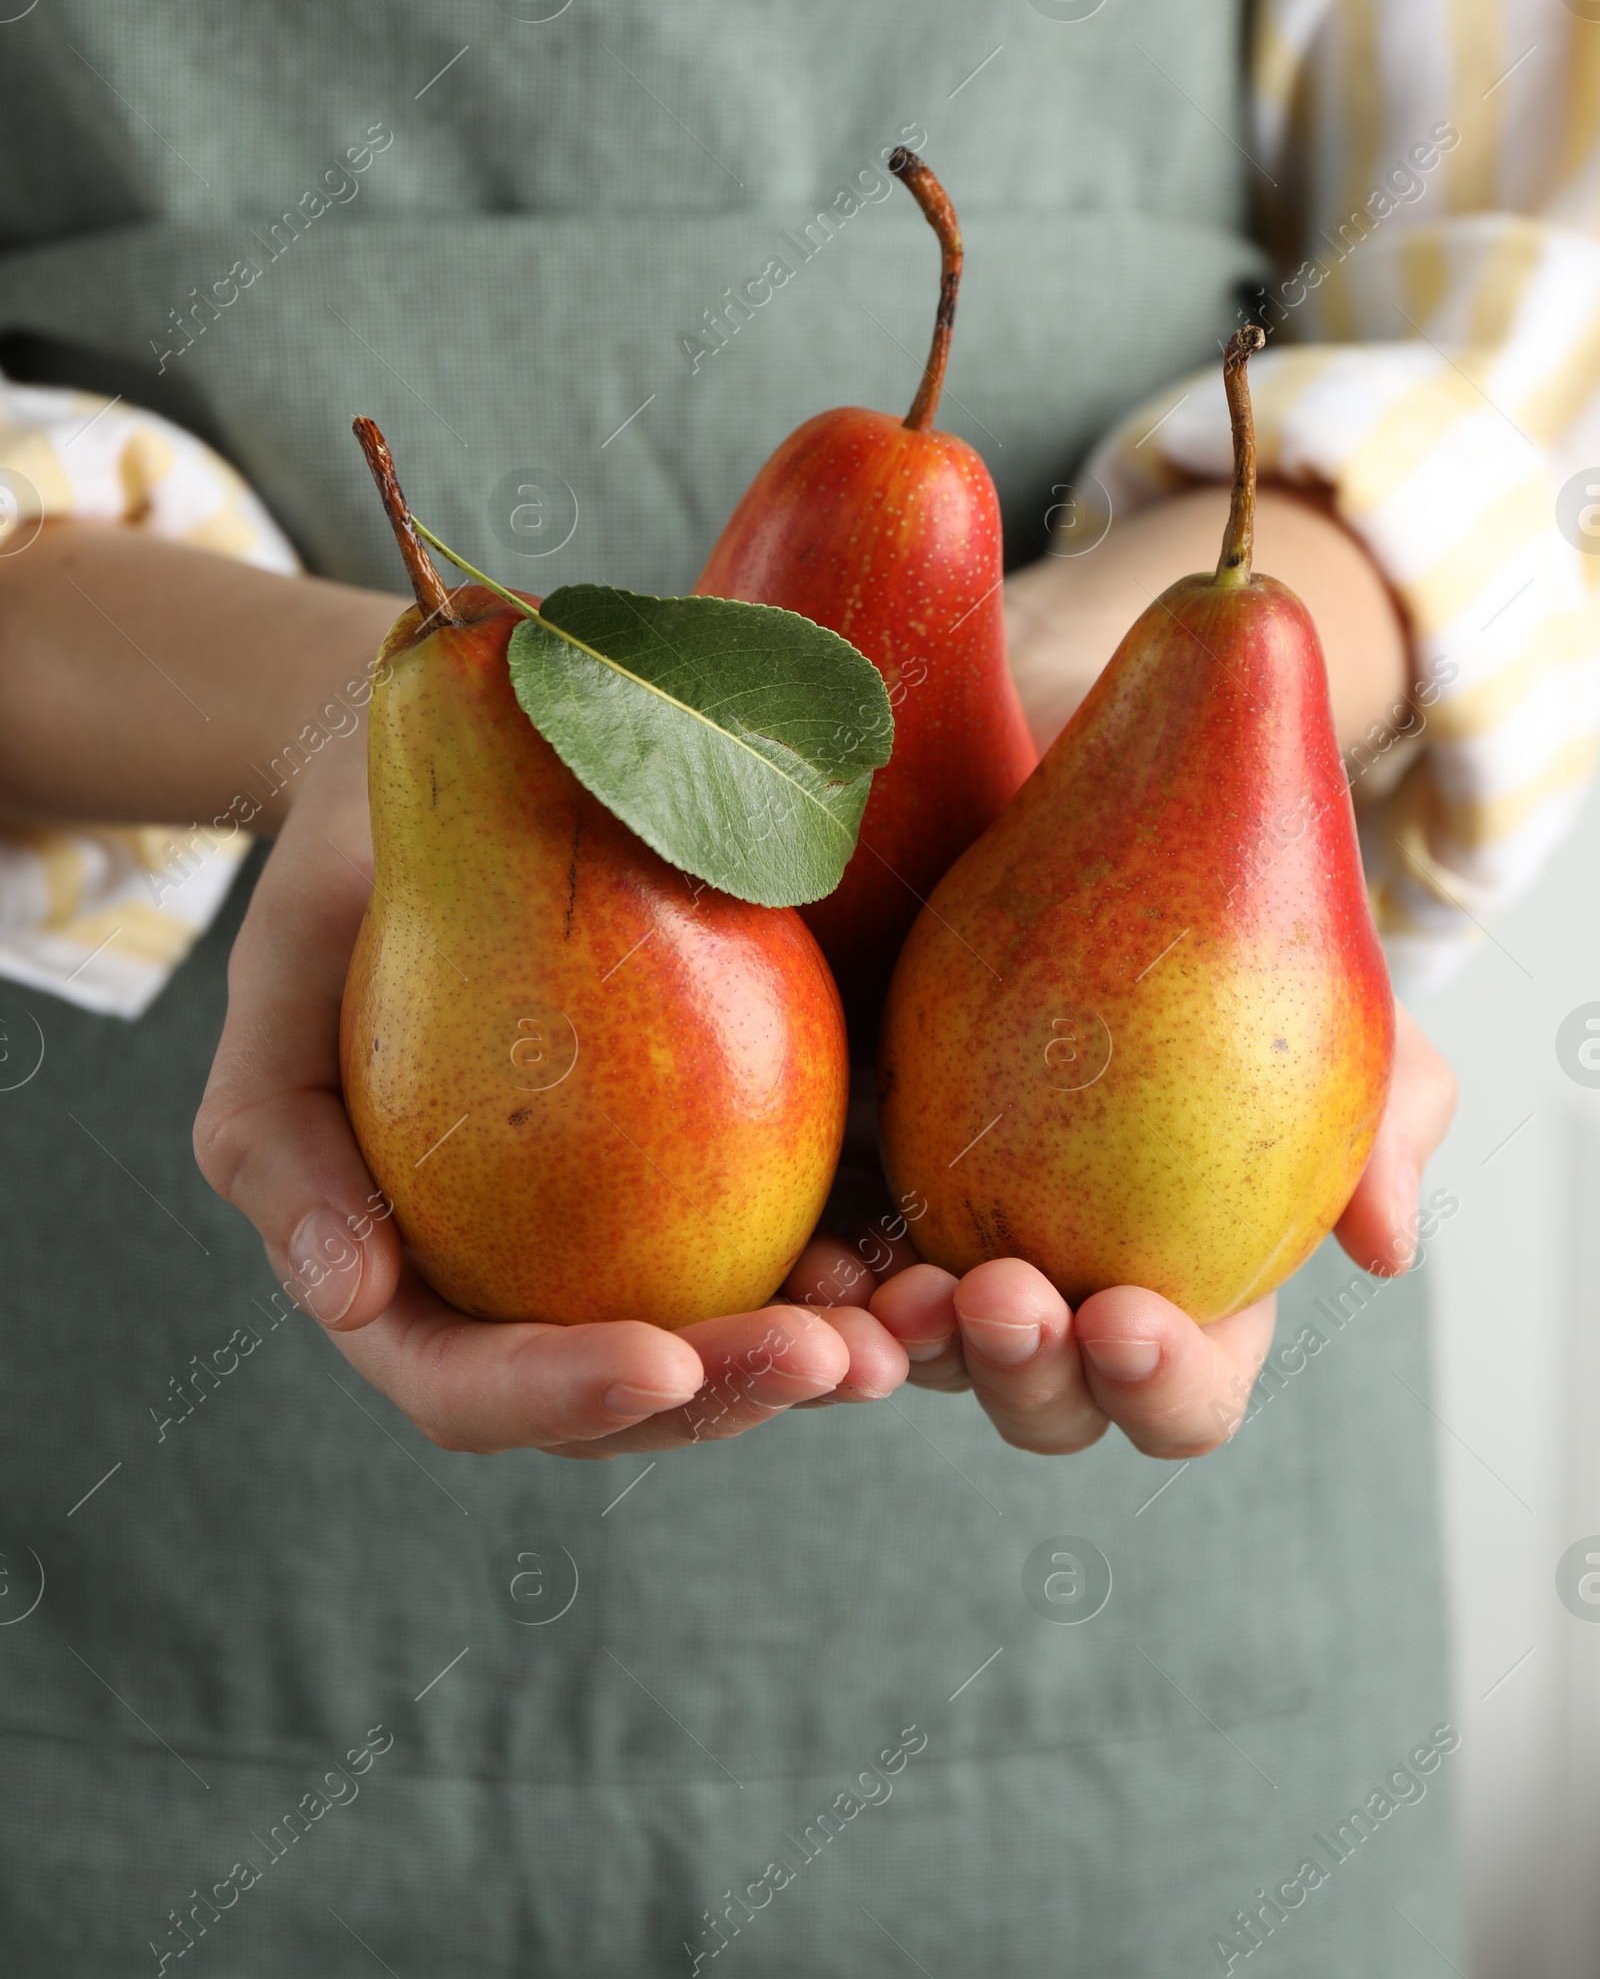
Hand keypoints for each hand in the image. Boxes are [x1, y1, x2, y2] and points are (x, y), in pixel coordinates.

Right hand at [194, 736, 907, 1458]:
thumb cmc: (357, 874)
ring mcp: (636, 1242)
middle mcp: (528, 1289)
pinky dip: (870, 1261)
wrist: (471, 762)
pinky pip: (807, 1241)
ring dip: (826, 1358)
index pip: (470, 1385)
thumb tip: (350, 1296)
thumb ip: (278, 1134)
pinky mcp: (731, 1173)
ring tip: (912, 1327)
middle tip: (837, 1356)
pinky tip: (938, 1245)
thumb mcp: (282, 972)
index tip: (660, 1359)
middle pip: (627, 1398)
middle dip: (732, 1397)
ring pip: (733, 1345)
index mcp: (410, 1281)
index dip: (561, 1396)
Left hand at [784, 1004, 1454, 1456]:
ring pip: (924, 1357)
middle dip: (1026, 1374)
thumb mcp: (1345, 1007)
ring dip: (910, 1345)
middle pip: (1046, 1404)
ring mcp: (960, 1258)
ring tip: (895, 1290)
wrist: (1099, 838)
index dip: (1160, 1385)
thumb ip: (1391, 1117)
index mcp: (1187, 1301)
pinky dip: (825, 1287)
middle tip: (1006, 1296)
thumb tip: (1385, 1246)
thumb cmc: (1239, 940)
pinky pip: (836, 1274)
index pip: (1180, 1394)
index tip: (1129, 1317)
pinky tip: (813, 1258)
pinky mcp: (870, 1194)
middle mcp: (1068, 1303)